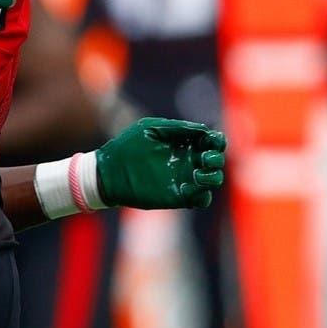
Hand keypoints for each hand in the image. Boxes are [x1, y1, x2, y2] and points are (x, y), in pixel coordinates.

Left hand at [95, 117, 225, 209]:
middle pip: (216, 160)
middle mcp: (187, 160)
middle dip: (217, 158)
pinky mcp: (178, 196)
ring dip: (213, 176)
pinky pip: (201, 199)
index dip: (217, 140)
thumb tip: (203, 130)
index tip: (212, 140)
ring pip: (213, 180)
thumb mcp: (151, 129)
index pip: (211, 141)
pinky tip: (187, 187)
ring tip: (198, 173)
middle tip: (206, 158)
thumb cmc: (128, 145)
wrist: (109, 171)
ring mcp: (184, 179)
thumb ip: (177, 128)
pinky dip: (202, 194)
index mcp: (183, 142)